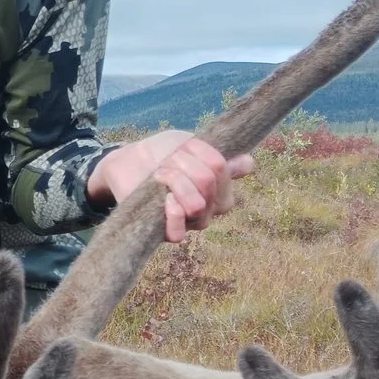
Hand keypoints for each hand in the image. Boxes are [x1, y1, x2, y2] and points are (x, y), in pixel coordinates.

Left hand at [87, 130, 254, 242]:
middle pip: (209, 183)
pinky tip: (166, 199)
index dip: (201, 152)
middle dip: (184, 165)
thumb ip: (217, 155)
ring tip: (160, 174)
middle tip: (168, 160)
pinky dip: (173, 214)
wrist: (129, 160)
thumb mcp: (190, 145)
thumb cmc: (163, 152)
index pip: (223, 168)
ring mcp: (190, 221)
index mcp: (221, 185)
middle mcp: (211, 206)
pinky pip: (179, 234)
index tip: (185, 146)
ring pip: (197, 205)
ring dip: (175, 182)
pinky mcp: (165, 231)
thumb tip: (249, 164)